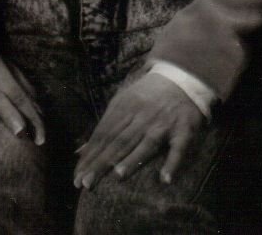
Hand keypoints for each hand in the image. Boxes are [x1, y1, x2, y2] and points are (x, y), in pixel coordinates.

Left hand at [74, 72, 203, 189]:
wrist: (181, 78)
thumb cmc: (147, 96)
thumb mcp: (123, 103)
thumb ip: (105, 127)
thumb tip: (81, 152)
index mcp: (125, 107)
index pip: (104, 135)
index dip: (90, 156)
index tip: (77, 178)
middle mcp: (142, 115)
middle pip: (120, 141)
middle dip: (102, 162)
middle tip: (87, 183)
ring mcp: (163, 123)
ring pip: (146, 143)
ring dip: (133, 159)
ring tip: (118, 175)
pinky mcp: (184, 130)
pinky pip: (178, 148)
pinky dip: (172, 163)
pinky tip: (165, 179)